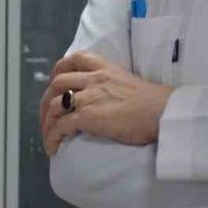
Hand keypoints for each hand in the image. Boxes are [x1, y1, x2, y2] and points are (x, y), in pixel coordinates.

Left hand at [39, 51, 174, 156]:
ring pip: (54, 105)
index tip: (54, 84)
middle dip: (46, 102)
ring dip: (46, 123)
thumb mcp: (127, 80)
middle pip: (56, 83)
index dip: (58, 71)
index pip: (73, 59)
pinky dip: (52, 138)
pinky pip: (60, 126)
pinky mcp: (89, 116)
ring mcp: (90, 97)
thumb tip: (101, 98)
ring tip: (49, 137)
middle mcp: (94, 78)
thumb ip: (110, 83)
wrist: (162, 112)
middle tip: (47, 118)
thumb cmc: (151, 102)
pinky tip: (54, 148)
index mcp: (104, 67)